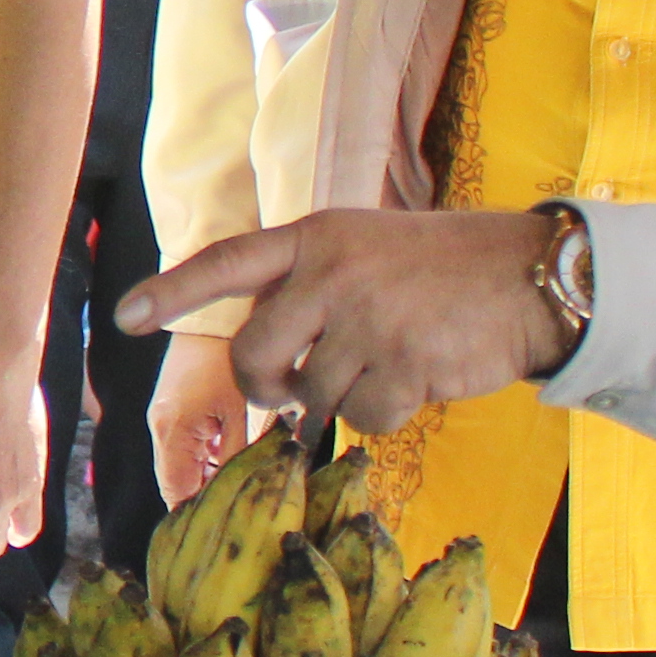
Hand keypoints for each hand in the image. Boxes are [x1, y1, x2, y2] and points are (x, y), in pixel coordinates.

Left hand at [123, 207, 571, 439]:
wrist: (529, 276)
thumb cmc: (441, 270)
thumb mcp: (366, 248)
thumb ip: (309, 287)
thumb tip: (264, 359)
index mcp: (317, 238)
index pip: (228, 263)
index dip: (173, 292)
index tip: (126, 317)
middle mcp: (333, 274)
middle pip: (253, 354)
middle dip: (264, 385)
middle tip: (289, 390)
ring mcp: (368, 319)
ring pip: (313, 394)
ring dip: (343, 396)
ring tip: (387, 362)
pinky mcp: (405, 363)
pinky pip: (364, 418)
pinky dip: (386, 414)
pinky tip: (417, 380)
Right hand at [148, 330, 252, 507]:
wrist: (208, 319)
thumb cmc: (228, 362)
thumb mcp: (241, 412)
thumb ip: (237, 456)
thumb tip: (240, 494)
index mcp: (173, 432)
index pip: (176, 493)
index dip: (197, 515)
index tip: (224, 527)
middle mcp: (158, 429)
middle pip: (173, 484)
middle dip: (201, 500)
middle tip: (235, 510)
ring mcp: (159, 419)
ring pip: (176, 468)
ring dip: (201, 479)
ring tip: (233, 486)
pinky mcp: (166, 411)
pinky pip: (179, 449)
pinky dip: (199, 460)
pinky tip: (225, 458)